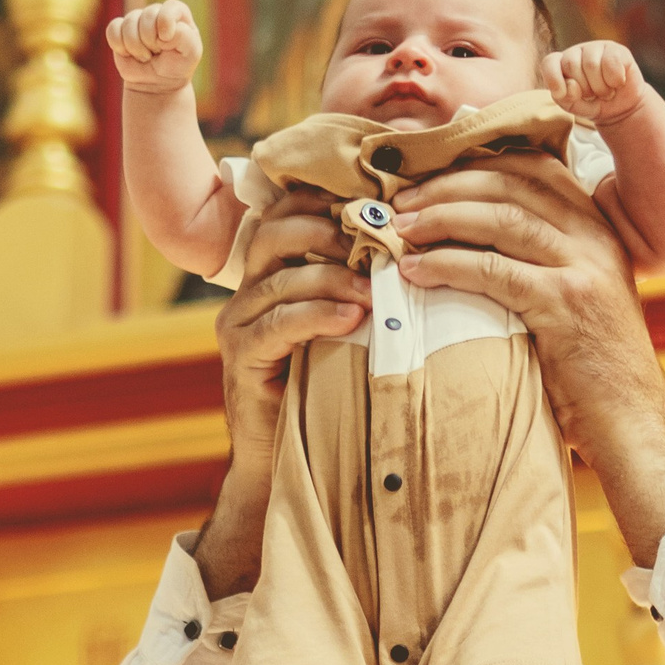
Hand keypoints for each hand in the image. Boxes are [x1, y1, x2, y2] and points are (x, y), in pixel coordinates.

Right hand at [105, 0, 202, 93]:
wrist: (158, 85)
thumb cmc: (177, 66)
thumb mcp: (190, 54)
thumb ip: (184, 36)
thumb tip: (163, 31)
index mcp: (177, 14)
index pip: (170, 7)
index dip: (166, 22)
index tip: (166, 40)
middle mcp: (156, 12)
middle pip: (147, 15)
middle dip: (151, 41)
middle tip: (157, 53)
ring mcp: (137, 20)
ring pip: (129, 24)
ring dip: (137, 48)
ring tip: (146, 57)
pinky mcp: (120, 30)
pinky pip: (113, 31)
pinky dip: (120, 47)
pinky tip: (130, 55)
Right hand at [196, 197, 365, 598]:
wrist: (286, 464)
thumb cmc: (330, 393)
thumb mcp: (350, 333)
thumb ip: (366, 292)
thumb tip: (426, 254)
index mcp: (272, 274)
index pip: (289, 211)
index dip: (330, 200)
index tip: (383, 206)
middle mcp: (247, 290)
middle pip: (276, 230)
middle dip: (331, 229)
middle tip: (382, 241)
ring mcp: (238, 322)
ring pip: (280, 276)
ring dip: (334, 274)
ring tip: (377, 286)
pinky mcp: (241, 357)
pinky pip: (277, 323)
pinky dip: (317, 314)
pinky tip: (353, 318)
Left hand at [392, 159, 664, 565]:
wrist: (632, 421)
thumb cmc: (592, 371)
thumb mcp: (574, 300)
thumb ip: (540, 263)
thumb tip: (468, 241)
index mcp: (597, 227)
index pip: (533, 165)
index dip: (474, 163)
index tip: (426, 176)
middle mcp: (595, 236)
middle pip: (511, 182)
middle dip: (446, 185)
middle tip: (398, 201)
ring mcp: (584, 267)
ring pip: (501, 216)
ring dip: (440, 218)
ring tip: (398, 230)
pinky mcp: (566, 303)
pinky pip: (494, 269)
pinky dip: (447, 264)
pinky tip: (415, 272)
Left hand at [542, 40, 646, 128]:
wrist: (619, 108)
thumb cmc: (592, 105)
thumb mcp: (574, 106)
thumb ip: (566, 97)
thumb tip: (572, 84)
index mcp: (560, 65)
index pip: (549, 63)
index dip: (553, 78)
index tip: (560, 94)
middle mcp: (576, 52)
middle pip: (571, 64)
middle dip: (583, 88)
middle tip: (592, 95)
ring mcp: (596, 48)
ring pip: (591, 64)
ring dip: (600, 88)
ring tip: (605, 92)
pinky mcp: (616, 50)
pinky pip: (611, 62)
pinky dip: (615, 80)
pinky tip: (617, 84)